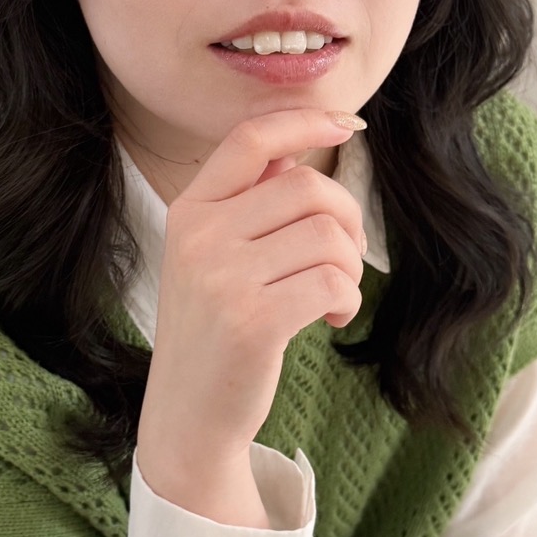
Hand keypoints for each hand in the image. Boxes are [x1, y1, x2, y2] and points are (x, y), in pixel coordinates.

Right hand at [138, 108, 366, 472]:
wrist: (187, 415)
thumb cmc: (214, 330)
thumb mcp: (211, 256)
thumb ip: (248, 203)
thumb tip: (299, 150)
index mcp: (190, 210)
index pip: (250, 139)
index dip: (305, 121)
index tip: (347, 125)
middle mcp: (200, 236)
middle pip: (307, 187)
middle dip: (346, 219)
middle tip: (343, 257)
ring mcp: (222, 278)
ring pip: (327, 235)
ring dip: (348, 266)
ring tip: (334, 294)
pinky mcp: (253, 321)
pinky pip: (332, 281)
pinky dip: (347, 298)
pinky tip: (331, 318)